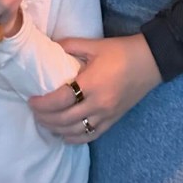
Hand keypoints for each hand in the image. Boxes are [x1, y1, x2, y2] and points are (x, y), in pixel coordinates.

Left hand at [28, 34, 160, 143]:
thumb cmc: (121, 51)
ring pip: (75, 131)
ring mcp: (106, 115)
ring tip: (45, 122)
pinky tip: (64, 134)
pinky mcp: (113, 120)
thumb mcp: (94, 44)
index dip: (43, 103)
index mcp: (92, 83)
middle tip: (34, 111)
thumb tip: (50, 46)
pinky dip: (74, 138)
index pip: (61, 100)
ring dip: (56, 129)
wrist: (150, 61)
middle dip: (45, 118)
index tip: (31, 100)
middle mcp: (98, 104)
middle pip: (64, 119)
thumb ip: (70, 46)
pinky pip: (90, 136)